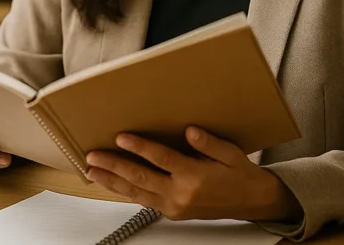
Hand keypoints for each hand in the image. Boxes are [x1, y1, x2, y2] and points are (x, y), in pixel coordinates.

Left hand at [85, 126, 301, 222]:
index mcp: (195, 176)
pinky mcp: (173, 212)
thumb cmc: (239, 174)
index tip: (121, 137)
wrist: (251, 202)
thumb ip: (209, 143)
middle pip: (141, 178)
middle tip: (93, 156)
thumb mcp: (230, 153)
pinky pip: (144, 201)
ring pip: (137, 193)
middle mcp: (181, 194)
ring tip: (92, 172)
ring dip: (112, 182)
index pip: (161, 159)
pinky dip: (125, 192)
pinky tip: (113, 183)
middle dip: (114, 166)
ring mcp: (175, 206)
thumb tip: (190, 131)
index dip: (140, 147)